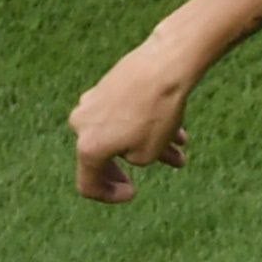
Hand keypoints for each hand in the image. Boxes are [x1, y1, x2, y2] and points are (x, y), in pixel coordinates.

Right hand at [71, 35, 198, 201]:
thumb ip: (134, 160)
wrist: (163, 67)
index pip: (88, 184)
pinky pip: (123, 115)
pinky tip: (176, 131)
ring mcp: (91, 103)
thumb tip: (130, 148)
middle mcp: (81, 124)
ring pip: (120, 132)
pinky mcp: (105, 87)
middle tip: (150, 170)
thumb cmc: (156, 114)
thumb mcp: (148, 153)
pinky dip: (144, 125)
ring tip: (180, 152)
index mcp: (87, 147)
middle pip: (102, 156)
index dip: (110, 195)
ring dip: (148, 145)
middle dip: (129, 167)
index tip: (133, 192)